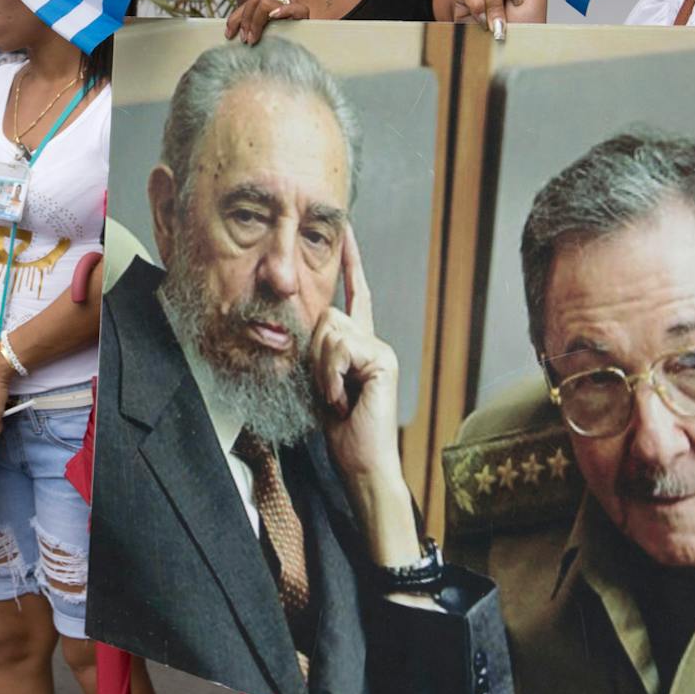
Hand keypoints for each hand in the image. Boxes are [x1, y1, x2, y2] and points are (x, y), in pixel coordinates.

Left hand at [223, 0, 306, 44]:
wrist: (310, 46)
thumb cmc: (285, 45)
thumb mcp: (264, 37)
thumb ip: (252, 32)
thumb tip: (232, 37)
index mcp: (268, 5)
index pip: (248, 4)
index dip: (235, 18)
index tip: (229, 34)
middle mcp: (279, 1)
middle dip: (245, 19)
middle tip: (245, 39)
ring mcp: (290, 5)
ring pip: (266, 2)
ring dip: (256, 21)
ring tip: (254, 39)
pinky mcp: (302, 13)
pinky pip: (292, 7)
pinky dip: (282, 11)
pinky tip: (275, 17)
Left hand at [310, 226, 421, 565]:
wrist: (361, 461)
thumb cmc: (341, 429)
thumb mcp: (321, 382)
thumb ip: (319, 351)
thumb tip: (310, 325)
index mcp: (358, 345)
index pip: (355, 295)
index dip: (352, 263)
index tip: (347, 232)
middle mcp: (373, 340)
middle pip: (326, 316)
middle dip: (314, 355)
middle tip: (327, 390)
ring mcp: (381, 349)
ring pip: (330, 332)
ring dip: (322, 371)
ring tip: (337, 398)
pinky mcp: (383, 359)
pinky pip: (340, 350)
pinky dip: (332, 378)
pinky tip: (344, 400)